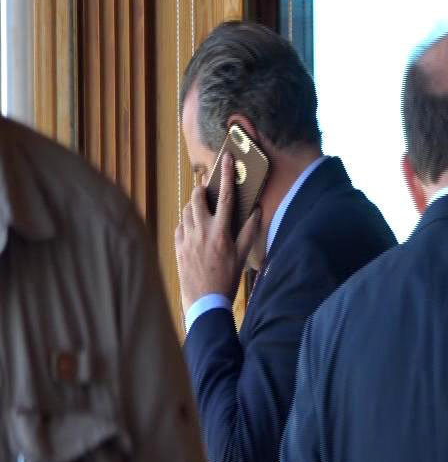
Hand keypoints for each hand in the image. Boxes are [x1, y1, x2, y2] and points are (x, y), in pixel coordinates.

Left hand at [175, 153, 260, 313]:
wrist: (204, 302)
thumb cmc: (226, 280)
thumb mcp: (242, 256)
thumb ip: (249, 231)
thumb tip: (256, 210)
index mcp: (221, 232)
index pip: (226, 196)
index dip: (227, 175)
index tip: (227, 159)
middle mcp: (202, 231)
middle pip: (198, 198)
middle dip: (201, 189)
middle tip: (206, 188)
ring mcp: (187, 238)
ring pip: (186, 210)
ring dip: (194, 205)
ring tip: (201, 209)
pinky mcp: (177, 247)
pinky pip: (179, 225)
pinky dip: (186, 221)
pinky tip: (192, 228)